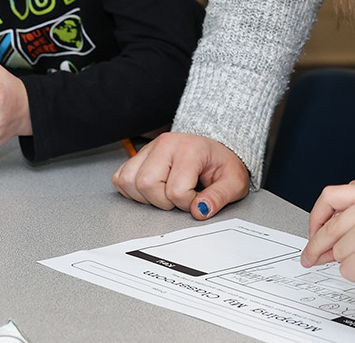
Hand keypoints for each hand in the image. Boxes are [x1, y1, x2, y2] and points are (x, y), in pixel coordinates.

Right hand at [111, 131, 248, 218]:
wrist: (214, 150)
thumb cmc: (221, 165)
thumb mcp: (234, 182)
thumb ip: (220, 197)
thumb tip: (200, 210)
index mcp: (190, 148)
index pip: (175, 190)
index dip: (187, 203)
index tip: (197, 198)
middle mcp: (166, 143)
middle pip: (147, 184)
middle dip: (163, 202)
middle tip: (180, 197)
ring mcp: (149, 148)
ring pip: (129, 181)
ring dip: (146, 197)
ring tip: (165, 193)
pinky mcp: (137, 156)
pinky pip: (121, 178)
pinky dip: (132, 191)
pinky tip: (152, 190)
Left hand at [301, 181, 354, 292]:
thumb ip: (353, 217)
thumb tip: (318, 237)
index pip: (330, 196)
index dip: (316, 216)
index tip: (313, 231)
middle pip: (330, 228)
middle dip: (317, 247)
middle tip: (311, 257)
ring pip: (338, 251)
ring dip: (349, 262)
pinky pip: (347, 268)